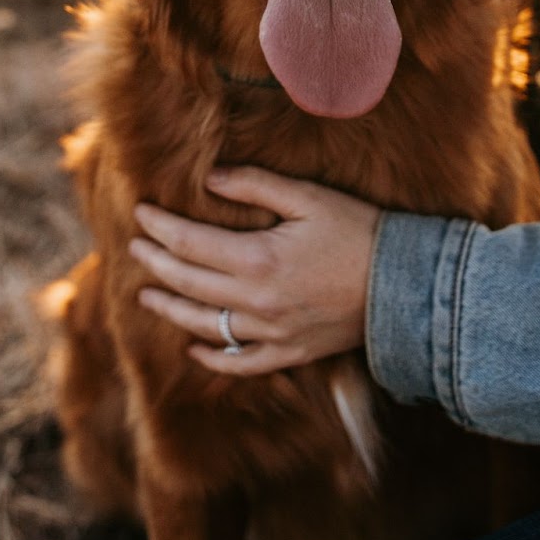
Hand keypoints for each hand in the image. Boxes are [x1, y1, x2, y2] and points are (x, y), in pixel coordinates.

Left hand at [129, 166, 380, 375]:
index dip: (161, 227)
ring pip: (205, 325)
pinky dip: (213, 357)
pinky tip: (195, 348)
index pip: (190, 243)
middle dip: (156, 263)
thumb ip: (257, 186)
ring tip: (147, 295)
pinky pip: (240, 362)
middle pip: (188, 283)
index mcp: (257, 260)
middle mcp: (256, 303)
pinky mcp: (289, 353)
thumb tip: (211, 178)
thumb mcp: (308, 197)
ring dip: (171, 309)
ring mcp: (271, 333)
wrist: (404, 285)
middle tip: (134, 247)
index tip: (141, 212)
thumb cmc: (358, 231)